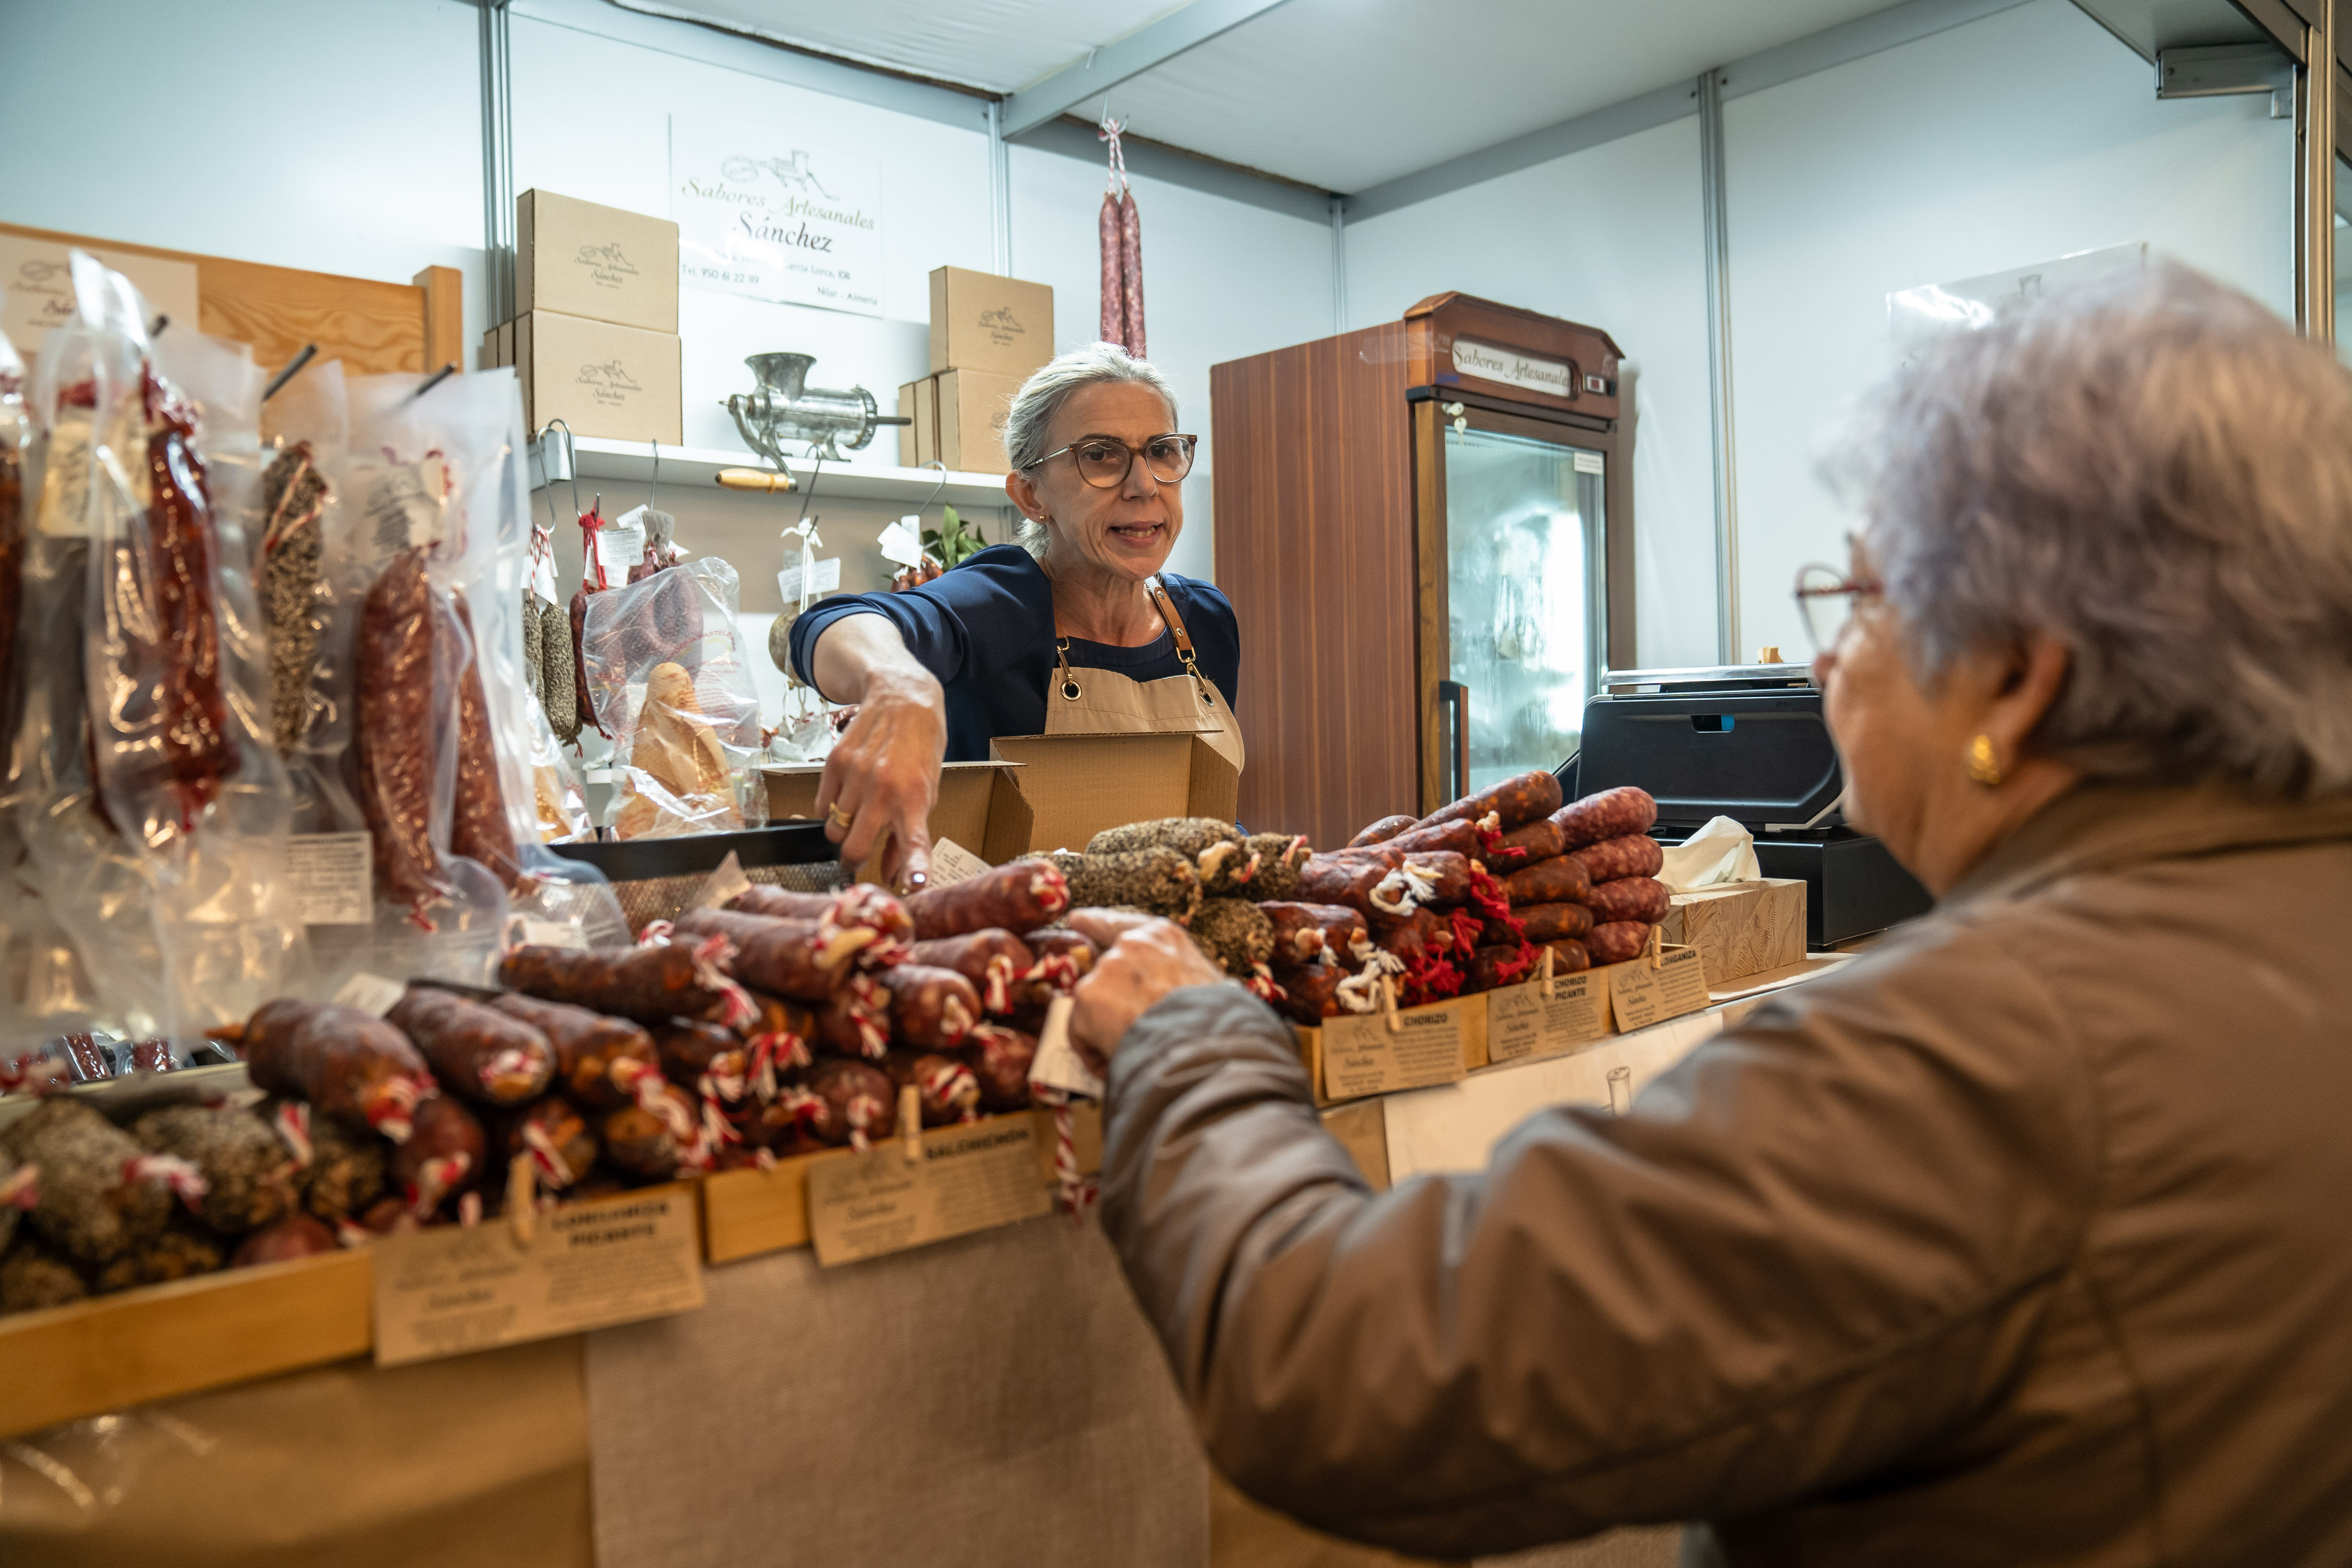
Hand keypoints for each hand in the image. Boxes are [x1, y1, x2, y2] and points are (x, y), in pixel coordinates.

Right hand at [813, 666, 944, 890]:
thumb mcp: (927, 793)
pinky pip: (819, 806)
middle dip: (853, 859)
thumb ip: (908, 837)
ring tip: (856, 813)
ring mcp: (855, 775)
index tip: (913, 887)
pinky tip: (846, 793)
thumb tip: (895, 878)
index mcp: (914, 799)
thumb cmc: (920, 752)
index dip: (914, 868)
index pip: (915, 842)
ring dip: (841, 830)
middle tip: (857, 855)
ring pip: (833, 829)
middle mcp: (884, 789)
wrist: (902, 700)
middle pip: (854, 847)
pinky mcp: (833, 763)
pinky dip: (829, 809)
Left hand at [1070, 919, 1225, 1072]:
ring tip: (1129, 1051)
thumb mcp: (1206, 985)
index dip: (1097, 924)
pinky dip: (1093, 1051)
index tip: (1078, 920)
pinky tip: (1114, 1063)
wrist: (1200, 1044)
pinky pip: (1081, 1031)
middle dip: (1111, 999)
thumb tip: (1169, 1002)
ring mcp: (1107, 968)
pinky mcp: (1088, 996)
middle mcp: (1131, 944)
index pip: (1123, 925)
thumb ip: (1177, 980)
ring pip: (1094, 1004)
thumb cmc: (1215, 1020)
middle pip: (1106, 970)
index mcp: (1164, 936)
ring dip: (1105, 1027)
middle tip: (1126, 1026)